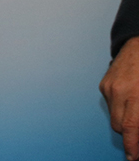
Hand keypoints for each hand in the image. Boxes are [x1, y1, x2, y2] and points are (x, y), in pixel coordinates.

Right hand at [101, 37, 138, 159]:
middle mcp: (119, 91)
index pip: (131, 128)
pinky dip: (120, 109)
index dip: (133, 147)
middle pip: (120, 127)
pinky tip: (131, 103)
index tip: (135, 158)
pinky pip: (111, 105)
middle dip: (131, 136)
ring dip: (126, 123)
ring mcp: (109, 87)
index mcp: (136, 94)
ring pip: (114, 117)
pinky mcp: (104, 84)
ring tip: (137, 117)